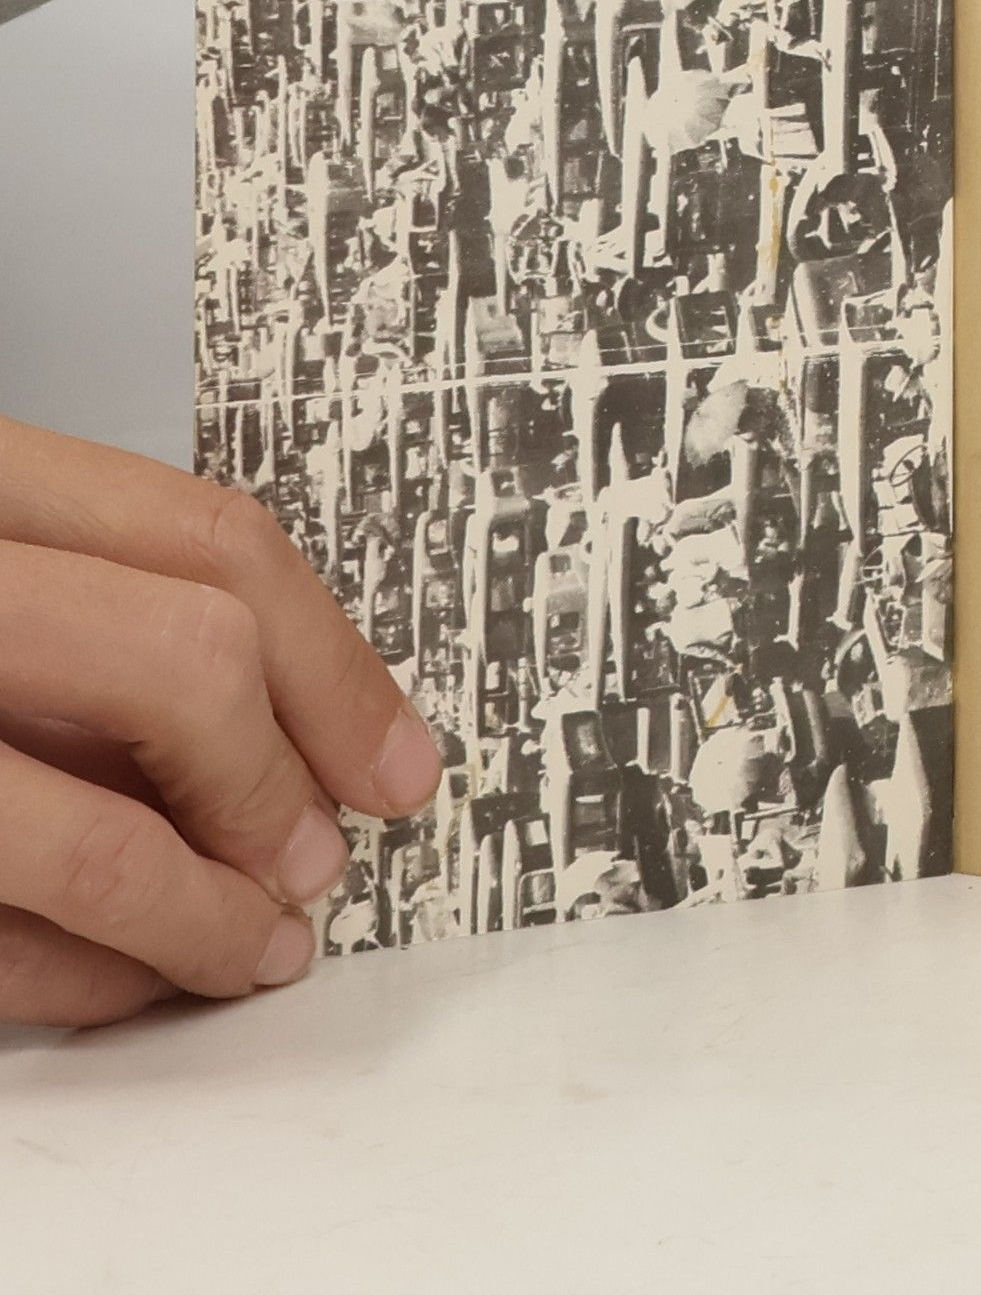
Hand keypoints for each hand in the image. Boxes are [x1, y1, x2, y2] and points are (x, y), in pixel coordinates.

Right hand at [0, 417, 442, 1027]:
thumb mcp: (1, 560)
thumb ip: (114, 608)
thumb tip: (298, 733)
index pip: (212, 543)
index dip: (338, 666)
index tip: (400, 761)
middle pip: (190, 661)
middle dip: (279, 782)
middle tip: (321, 856)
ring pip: (101, 841)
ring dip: (206, 918)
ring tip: (258, 945)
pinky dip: (88, 976)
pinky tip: (136, 977)